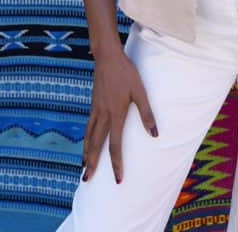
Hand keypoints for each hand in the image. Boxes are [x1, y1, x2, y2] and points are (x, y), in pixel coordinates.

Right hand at [82, 51, 158, 183]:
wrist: (107, 57)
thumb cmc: (126, 73)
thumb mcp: (140, 91)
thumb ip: (146, 113)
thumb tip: (155, 135)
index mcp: (115, 115)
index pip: (115, 146)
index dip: (116, 164)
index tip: (117, 180)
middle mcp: (103, 115)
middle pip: (95, 145)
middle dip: (91, 164)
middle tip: (86, 180)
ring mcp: (96, 109)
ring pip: (88, 136)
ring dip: (86, 152)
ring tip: (83, 165)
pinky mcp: (93, 103)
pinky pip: (88, 125)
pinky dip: (86, 138)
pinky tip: (87, 140)